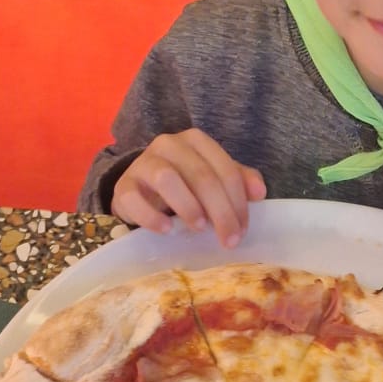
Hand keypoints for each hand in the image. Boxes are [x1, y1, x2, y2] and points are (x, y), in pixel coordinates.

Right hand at [111, 129, 265, 248]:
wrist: (140, 191)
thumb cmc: (183, 185)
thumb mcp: (213, 179)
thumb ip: (238, 180)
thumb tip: (259, 192)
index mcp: (196, 141)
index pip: (224, 169)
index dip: (237, 201)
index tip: (243, 230)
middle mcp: (169, 144)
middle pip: (201, 176)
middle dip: (220, 211)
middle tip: (229, 240)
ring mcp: (142, 164)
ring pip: (167, 178)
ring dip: (188, 206)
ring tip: (199, 228)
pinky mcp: (122, 186)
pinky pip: (134, 199)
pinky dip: (151, 216)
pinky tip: (166, 230)